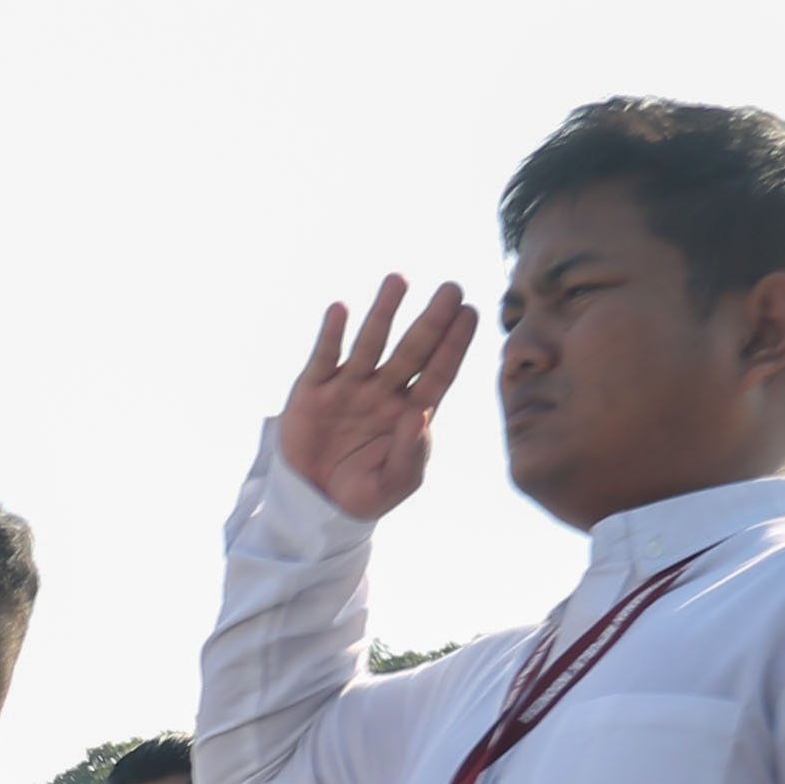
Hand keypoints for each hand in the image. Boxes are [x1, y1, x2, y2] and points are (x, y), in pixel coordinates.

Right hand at [277, 274, 480, 521]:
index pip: (438, 373)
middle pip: (412, 350)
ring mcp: (348, 387)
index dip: (454, 345)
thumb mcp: (394, 484)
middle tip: (452, 288)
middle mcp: (383, 392)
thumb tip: (419, 414)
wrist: (313, 503)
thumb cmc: (363, 492)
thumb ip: (411, 454)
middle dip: (432, 320)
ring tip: (399, 280)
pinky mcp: (313, 390)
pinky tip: (341, 309)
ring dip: (384, 313)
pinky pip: (324, 357)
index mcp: (410, 412)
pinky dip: (331, 335)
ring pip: (370, 344)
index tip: (471, 314)